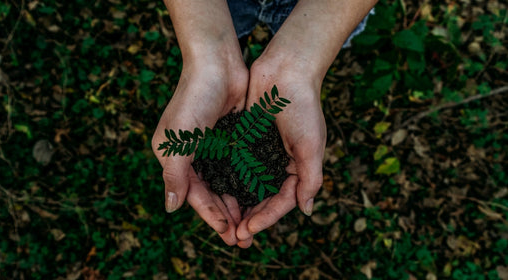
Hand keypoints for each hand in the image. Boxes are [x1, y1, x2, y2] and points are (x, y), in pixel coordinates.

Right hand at [151, 61, 247, 245]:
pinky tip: (259, 197)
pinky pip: (239, 167)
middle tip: (243, 238)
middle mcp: (193, 155)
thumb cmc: (193, 98)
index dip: (210, 215)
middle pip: (211, 193)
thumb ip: (174, 175)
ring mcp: (213, 147)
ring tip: (253, 224)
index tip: (228, 233)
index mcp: (174, 157)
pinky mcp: (231, 138)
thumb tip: (171, 208)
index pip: (194, 194)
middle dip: (226, 215)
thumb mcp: (179, 140)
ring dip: (238, 203)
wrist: (217, 63)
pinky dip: (247, 183)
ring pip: (227, 183)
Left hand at [236, 57, 325, 247]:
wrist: (286, 70)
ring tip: (223, 223)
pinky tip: (214, 193)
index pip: (281, 201)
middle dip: (250, 218)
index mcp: (297, 168)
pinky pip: (235, 165)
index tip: (248, 230)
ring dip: (236, 205)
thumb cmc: (303, 107)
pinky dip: (227, 180)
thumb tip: (306, 211)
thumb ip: (310, 178)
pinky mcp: (245, 140)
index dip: (266, 218)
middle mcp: (278, 163)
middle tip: (234, 237)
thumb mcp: (311, 145)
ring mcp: (260, 152)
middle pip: (262, 199)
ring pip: (246, 186)